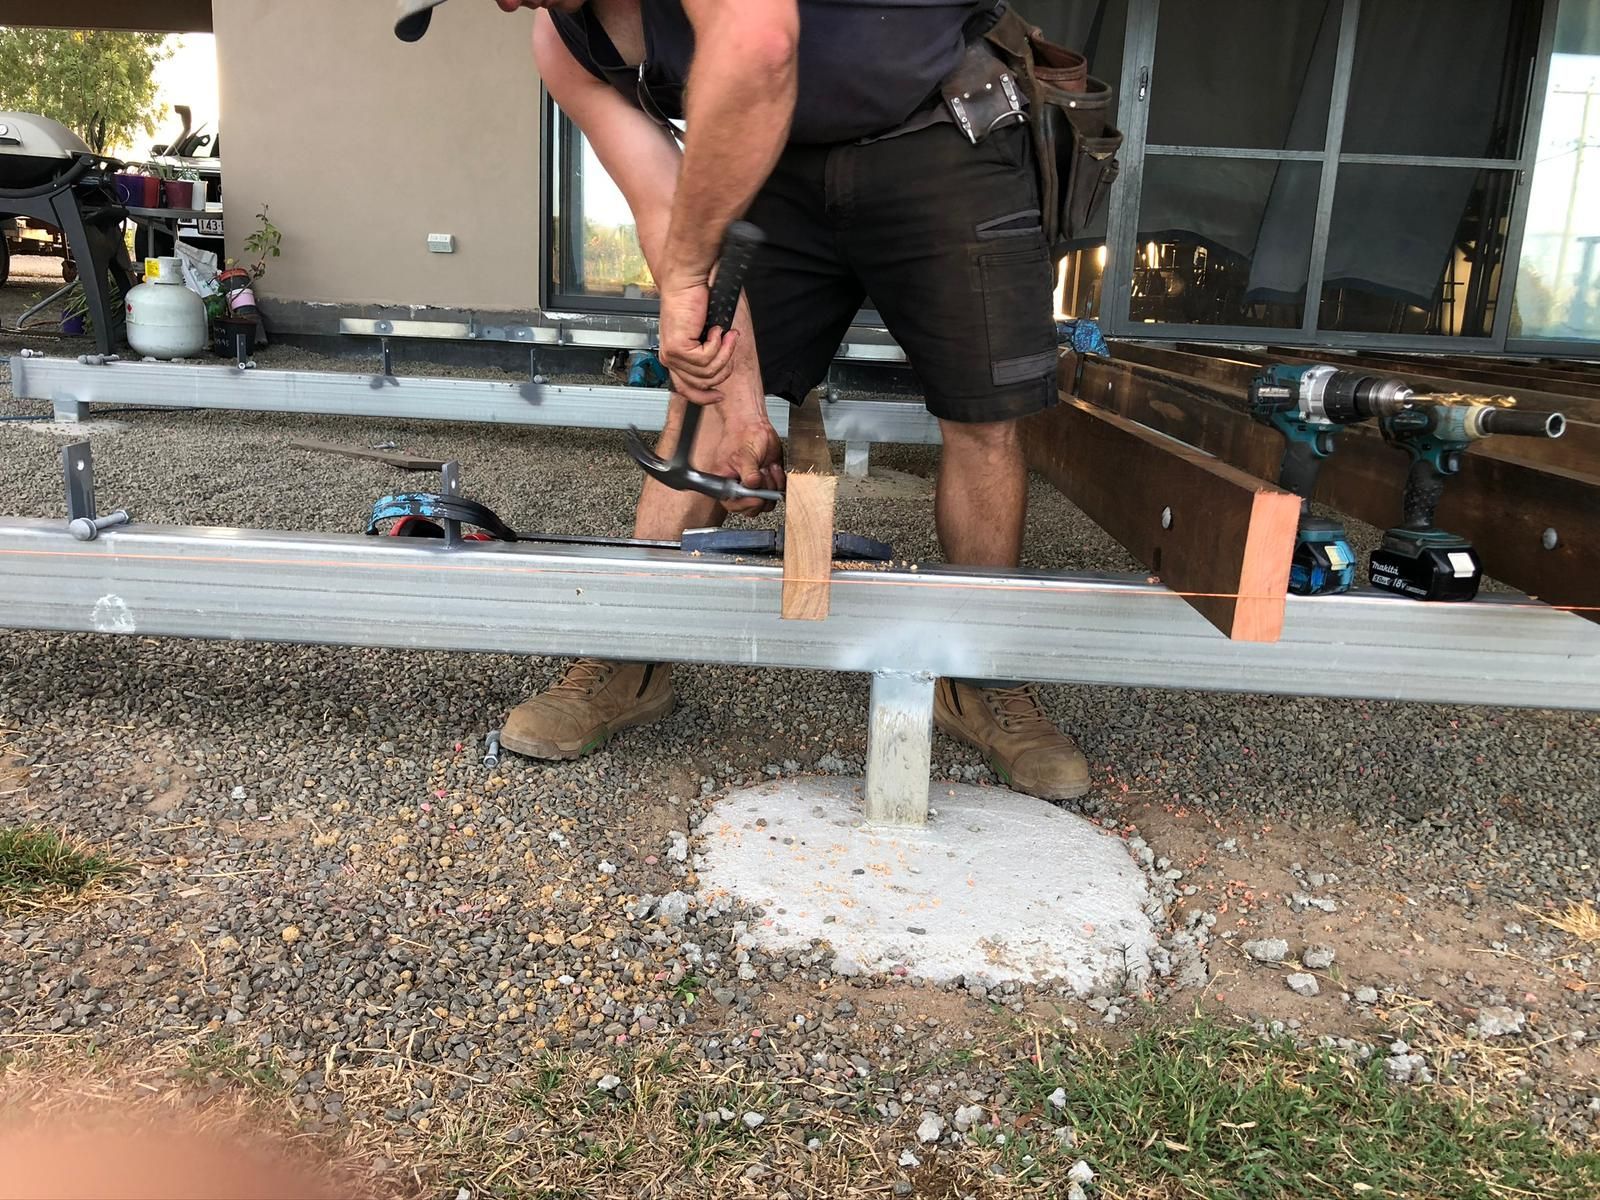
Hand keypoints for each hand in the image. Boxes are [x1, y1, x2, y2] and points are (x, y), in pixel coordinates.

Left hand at [658, 275, 738, 404]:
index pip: (687, 390)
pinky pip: (707, 359)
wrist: (687, 281)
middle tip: (731, 346)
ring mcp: (672, 355)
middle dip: (724, 368)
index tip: (720, 395)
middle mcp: (670, 359)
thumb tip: (721, 370)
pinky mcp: (678, 349)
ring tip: (725, 334)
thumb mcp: (704, 335)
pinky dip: (717, 343)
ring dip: (724, 352)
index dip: (704, 397)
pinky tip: (715, 330)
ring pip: (708, 372)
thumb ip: (708, 354)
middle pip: (702, 384)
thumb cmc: (695, 301)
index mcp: (674, 358)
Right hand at [704, 406, 785, 514]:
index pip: (734, 505)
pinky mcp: (768, 481)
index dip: (746, 505)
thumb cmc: (740, 436)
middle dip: (761, 494)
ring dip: (771, 485)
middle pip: (752, 508)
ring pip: (767, 501)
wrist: (753, 424)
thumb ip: (748, 474)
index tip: (757, 498)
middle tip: (762, 478)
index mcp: (727, 483)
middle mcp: (740, 487)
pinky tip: (772, 466)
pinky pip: (778, 490)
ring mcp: (756, 486)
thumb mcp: (742, 456)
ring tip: (766, 468)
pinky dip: (779, 480)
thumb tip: (752, 486)